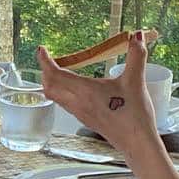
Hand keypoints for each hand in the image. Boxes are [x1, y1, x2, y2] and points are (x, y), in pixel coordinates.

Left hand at [36, 30, 159, 159]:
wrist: (137, 143)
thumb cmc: (135, 115)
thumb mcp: (136, 81)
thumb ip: (136, 56)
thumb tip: (137, 35)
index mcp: (85, 91)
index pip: (55, 74)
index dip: (45, 61)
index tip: (41, 50)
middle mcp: (77, 103)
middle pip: (49, 87)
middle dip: (45, 71)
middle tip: (49, 59)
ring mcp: (79, 113)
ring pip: (55, 96)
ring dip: (52, 83)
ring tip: (59, 70)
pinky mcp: (85, 119)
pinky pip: (65, 103)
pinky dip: (61, 92)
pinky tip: (74, 88)